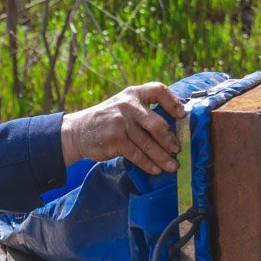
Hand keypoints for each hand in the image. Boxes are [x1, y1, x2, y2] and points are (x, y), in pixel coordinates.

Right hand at [60, 82, 185, 174]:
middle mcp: (128, 106)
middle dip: (170, 140)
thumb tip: (173, 127)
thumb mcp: (122, 105)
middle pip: (158, 124)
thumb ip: (143, 110)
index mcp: (133, 94)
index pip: (159, 90)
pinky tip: (156, 170)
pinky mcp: (115, 140)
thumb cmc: (107, 120)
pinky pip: (138, 155)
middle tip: (178, 150)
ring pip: (149, 144)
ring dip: (163, 157)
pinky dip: (149, 164)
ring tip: (172, 166)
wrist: (77, 131)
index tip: (182, 116)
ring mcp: (121, 123)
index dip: (174, 102)